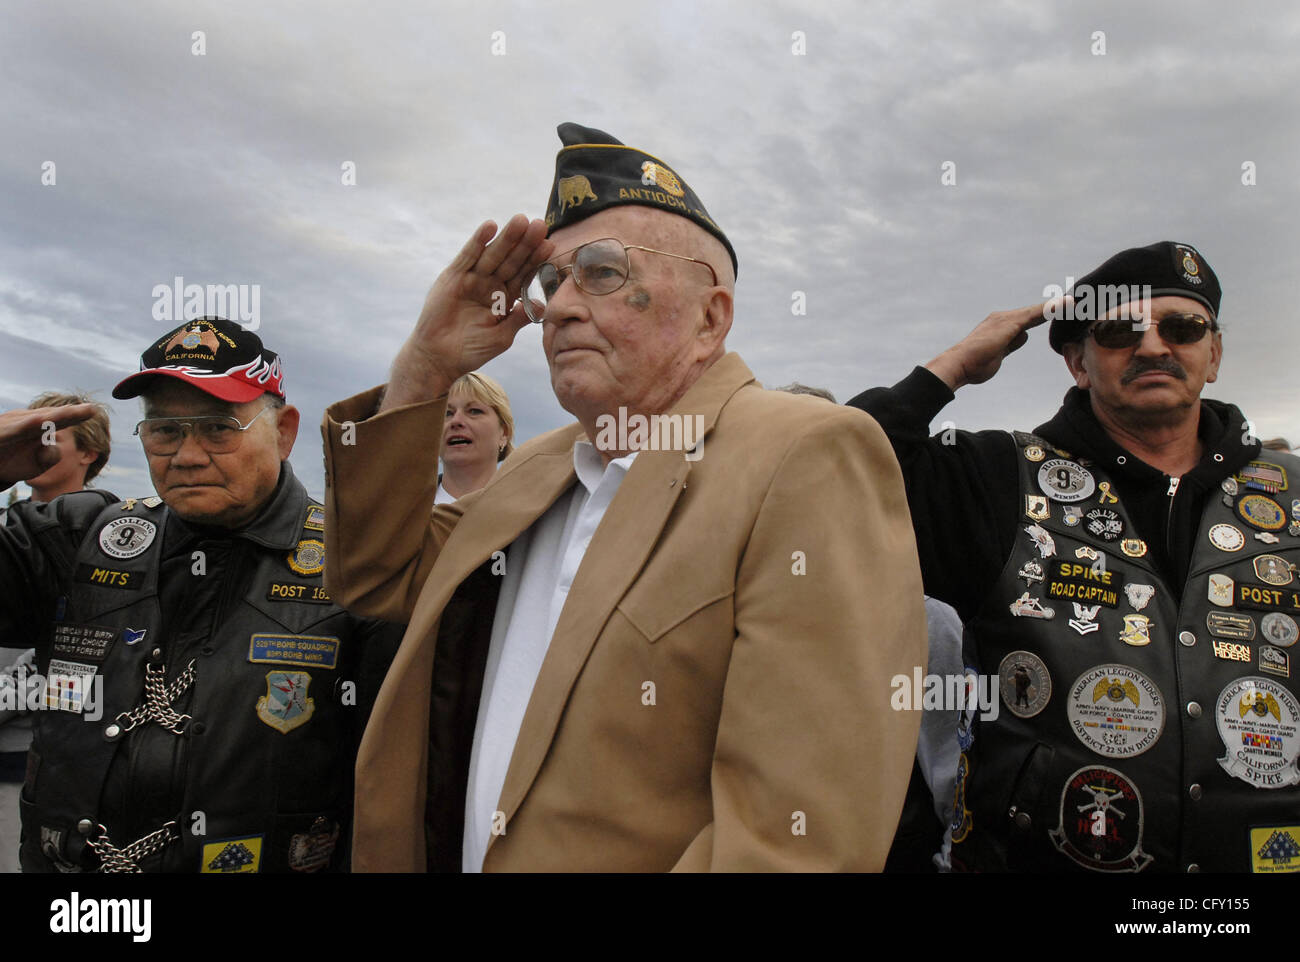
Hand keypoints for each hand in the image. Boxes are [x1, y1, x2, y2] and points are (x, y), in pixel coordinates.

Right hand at [0, 404, 98, 489]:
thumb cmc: (14, 460)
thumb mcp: (38, 463)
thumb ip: (51, 456)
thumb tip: (53, 446)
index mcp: (40, 428)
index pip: (63, 421)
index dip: (78, 416)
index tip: (96, 411)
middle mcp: (27, 422)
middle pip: (53, 417)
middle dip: (71, 413)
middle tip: (91, 409)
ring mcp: (13, 425)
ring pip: (36, 420)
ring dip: (53, 416)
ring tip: (71, 412)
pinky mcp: (1, 434)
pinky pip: (15, 429)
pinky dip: (27, 425)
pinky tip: (39, 421)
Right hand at [382, 216, 552, 410]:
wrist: (440, 358)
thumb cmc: (472, 350)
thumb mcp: (502, 336)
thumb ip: (520, 319)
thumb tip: (541, 304)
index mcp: (504, 297)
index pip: (523, 274)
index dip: (536, 260)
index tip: (550, 245)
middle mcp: (490, 284)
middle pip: (511, 260)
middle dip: (525, 243)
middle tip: (540, 225)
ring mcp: (471, 278)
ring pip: (493, 254)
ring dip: (507, 237)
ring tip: (521, 220)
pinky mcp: (453, 277)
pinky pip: (468, 256)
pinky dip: (478, 241)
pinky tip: (490, 226)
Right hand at [924, 297, 1065, 391]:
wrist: (958, 364)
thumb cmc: (974, 365)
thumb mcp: (999, 354)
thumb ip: (1011, 344)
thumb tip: (1023, 336)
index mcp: (1000, 325)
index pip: (1028, 320)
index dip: (1044, 316)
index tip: (1061, 312)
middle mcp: (1003, 318)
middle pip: (1034, 313)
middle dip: (1054, 309)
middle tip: (1076, 303)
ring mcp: (1006, 319)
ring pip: (1037, 311)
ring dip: (1057, 306)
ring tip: (1077, 302)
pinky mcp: (1010, 323)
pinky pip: (1036, 314)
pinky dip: (1051, 309)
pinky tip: (1066, 305)